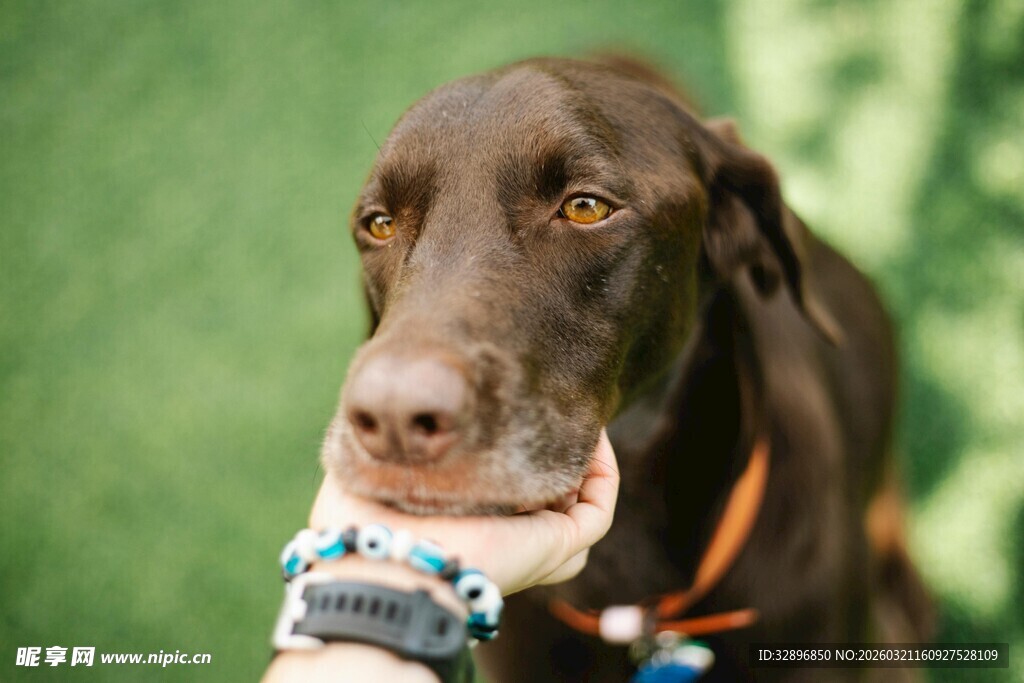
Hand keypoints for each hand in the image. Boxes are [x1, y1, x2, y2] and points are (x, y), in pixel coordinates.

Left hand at [309, 429, 618, 594]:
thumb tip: (394, 412)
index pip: (505, 492)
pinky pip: (598, 510)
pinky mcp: (558, 545)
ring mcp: (535, 545)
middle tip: (551, 406)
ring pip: (578, 507)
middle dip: (556, 454)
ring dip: (583, 462)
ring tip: (575, 416)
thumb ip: (385, 443)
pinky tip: (590, 431)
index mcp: (464, 523)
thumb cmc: (369, 520)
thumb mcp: (367, 468)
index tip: (509, 407)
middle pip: (550, 501)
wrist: (389, 559)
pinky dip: (603, 472)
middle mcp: (504, 537)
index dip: (513, 450)